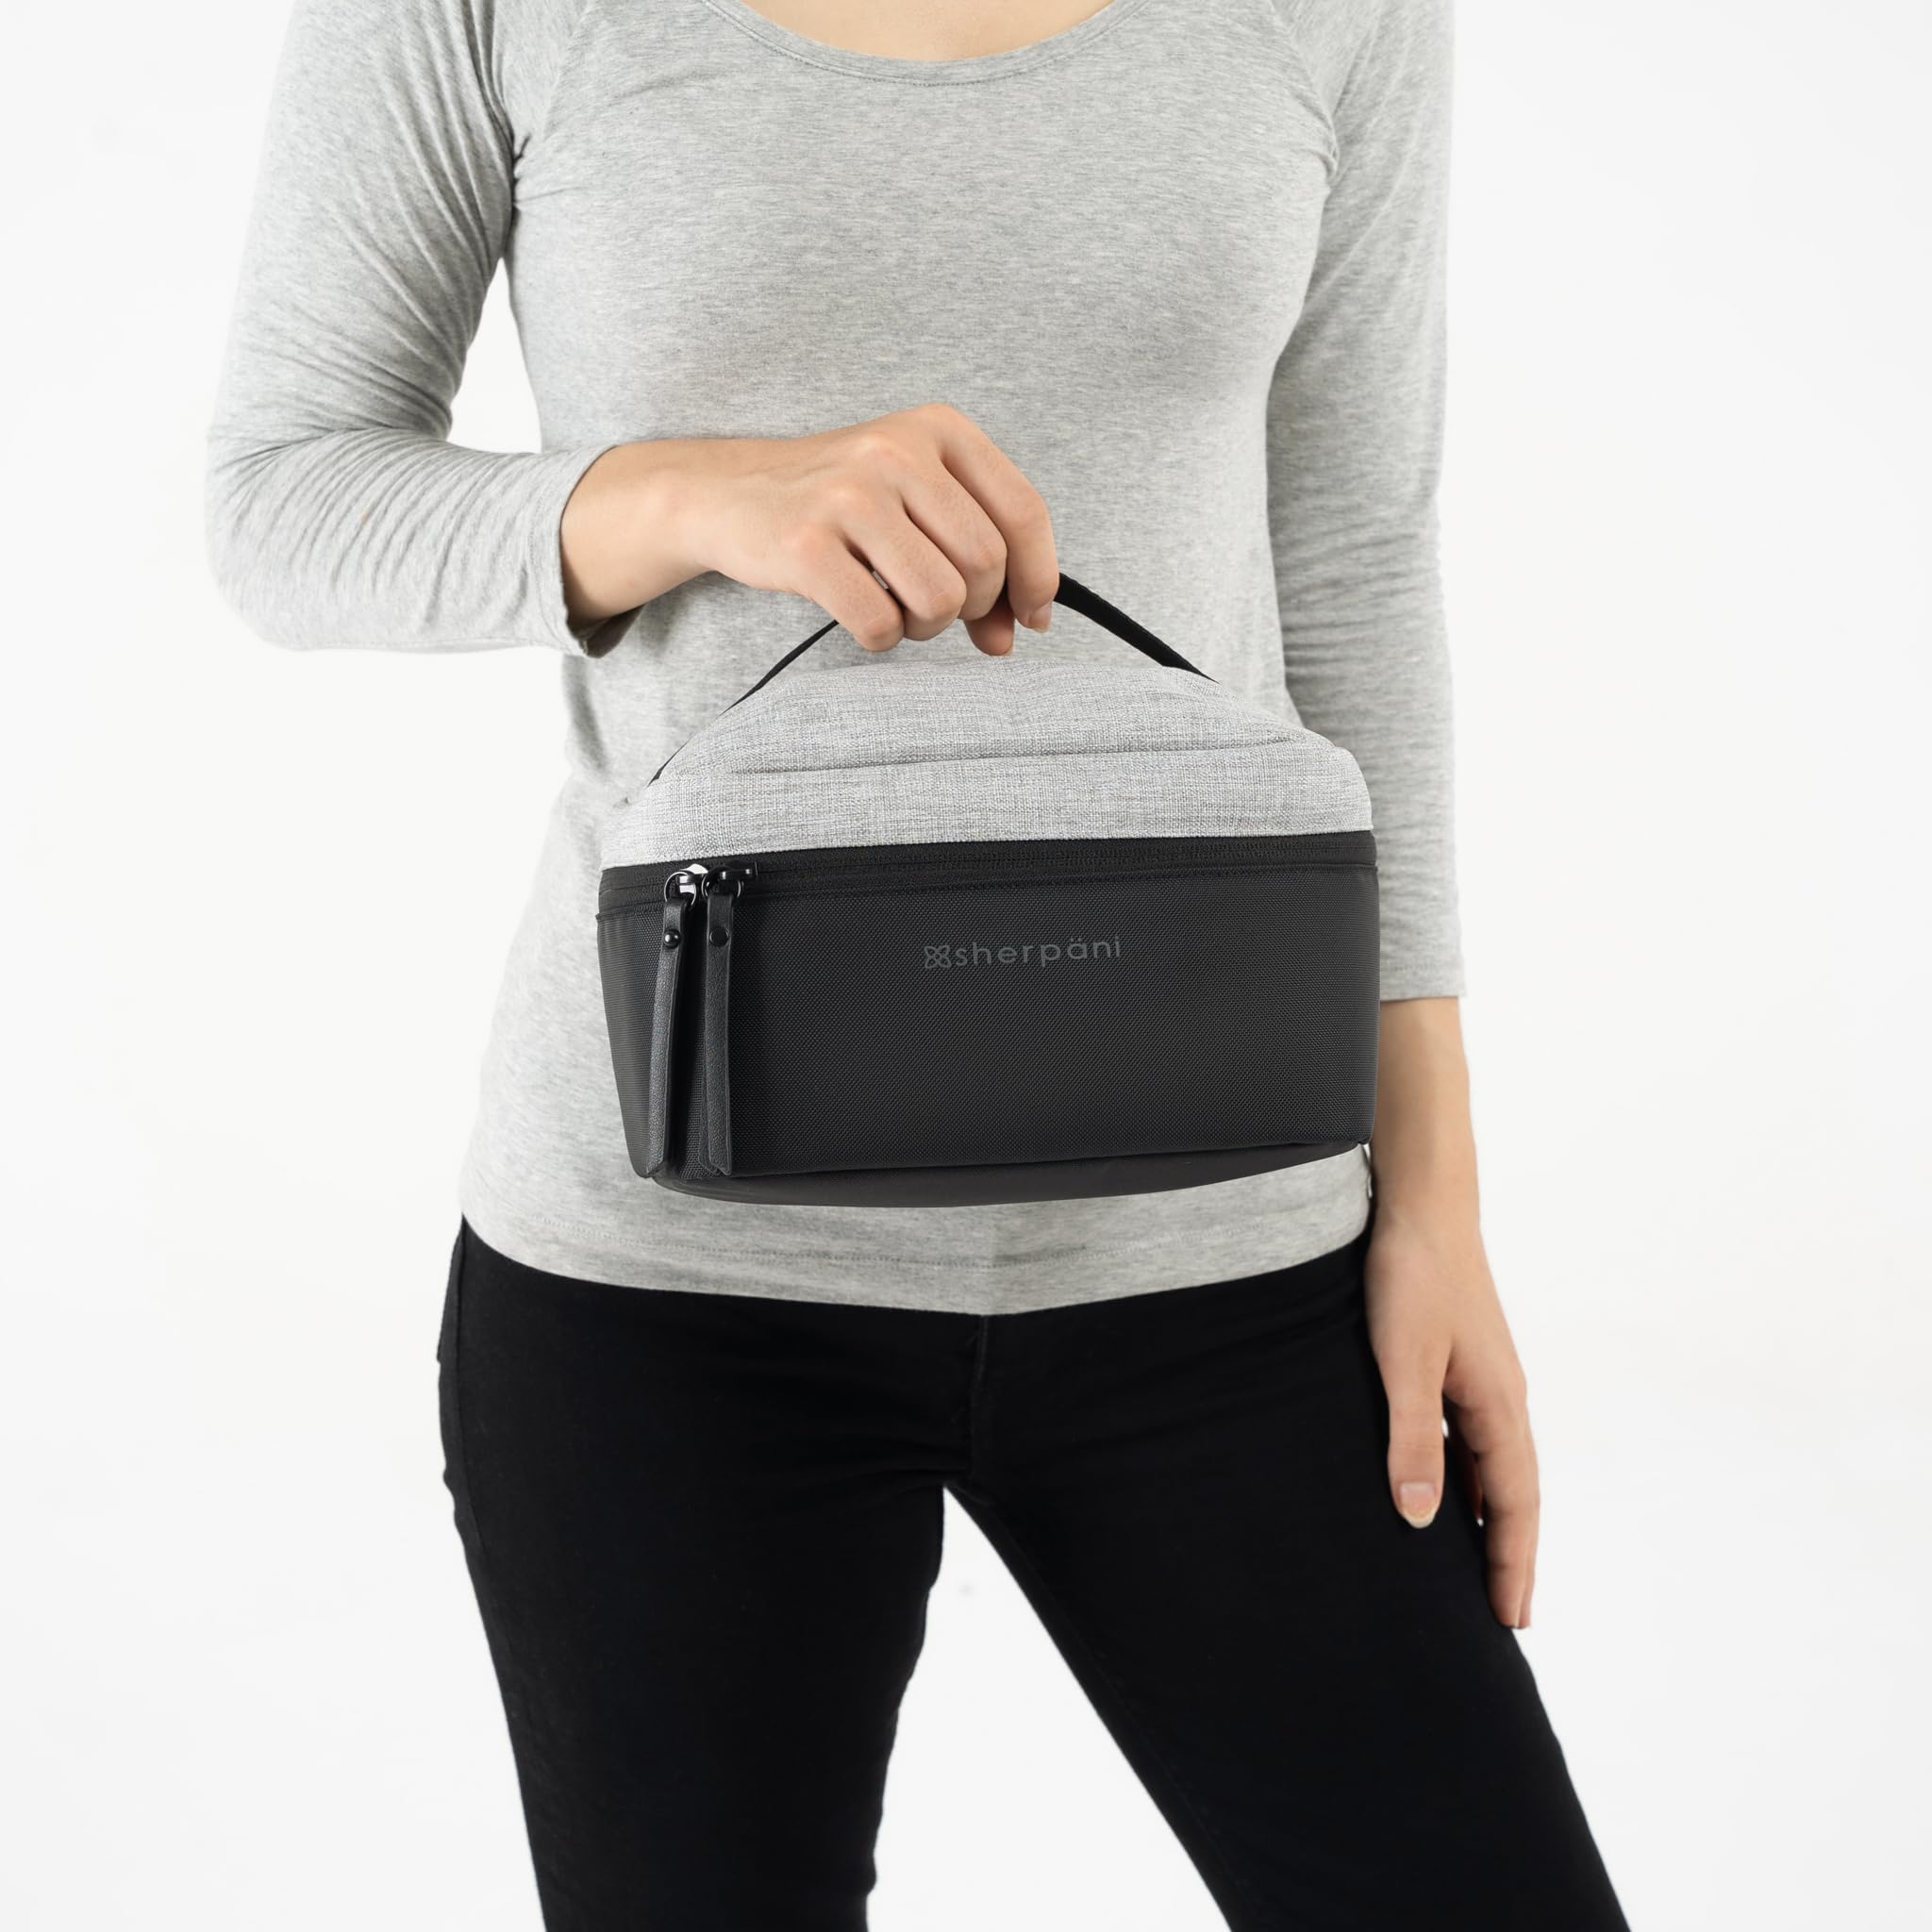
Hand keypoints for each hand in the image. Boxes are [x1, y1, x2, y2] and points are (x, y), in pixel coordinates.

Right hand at [560, 403, 1059, 655]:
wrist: (728, 494)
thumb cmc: (842, 505)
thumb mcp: (916, 500)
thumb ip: (977, 554)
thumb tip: (1024, 629)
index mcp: (937, 429)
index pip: (1023, 511)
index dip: (1038, 576)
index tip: (1030, 615)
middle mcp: (895, 452)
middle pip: (985, 563)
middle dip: (975, 607)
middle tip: (939, 609)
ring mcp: (847, 496)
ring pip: (940, 598)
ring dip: (927, 627)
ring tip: (899, 611)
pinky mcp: (805, 545)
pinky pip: (879, 624)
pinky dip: (880, 639)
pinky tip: (863, 617)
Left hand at [1365, 1207, 1537, 1628]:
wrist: (1421, 1205)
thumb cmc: (1411, 1278)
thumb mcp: (1402, 1362)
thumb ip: (1411, 1439)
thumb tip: (1418, 1519)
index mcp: (1499, 1406)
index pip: (1517, 1505)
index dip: (1513, 1564)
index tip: (1511, 1621)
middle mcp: (1502, 1399)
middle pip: (1514, 1495)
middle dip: (1510, 1555)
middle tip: (1503, 1616)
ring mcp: (1484, 1381)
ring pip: (1494, 1468)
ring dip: (1490, 1519)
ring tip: (1476, 1569)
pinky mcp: (1460, 1362)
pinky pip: (1471, 1439)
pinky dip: (1467, 1478)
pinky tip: (1443, 1492)